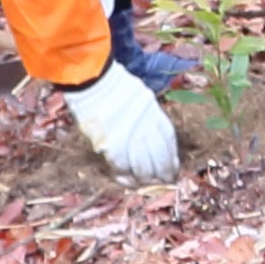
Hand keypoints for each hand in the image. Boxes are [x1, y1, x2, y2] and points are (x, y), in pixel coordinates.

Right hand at [65, 63, 180, 180]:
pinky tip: (126, 178)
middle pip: (160, 155)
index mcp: (153, 110)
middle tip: (163, 181)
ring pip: (144, 164)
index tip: (173, 168)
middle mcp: (145, 124)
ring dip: (146, 177)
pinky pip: (122, 165)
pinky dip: (125, 174)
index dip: (171, 156)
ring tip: (145, 183)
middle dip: (163, 171)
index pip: (168, 139)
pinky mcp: (112, 143)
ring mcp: (129, 134)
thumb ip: (147, 115)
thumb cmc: (111, 85)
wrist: (92, 80)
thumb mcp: (139, 95)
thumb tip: (150, 139)